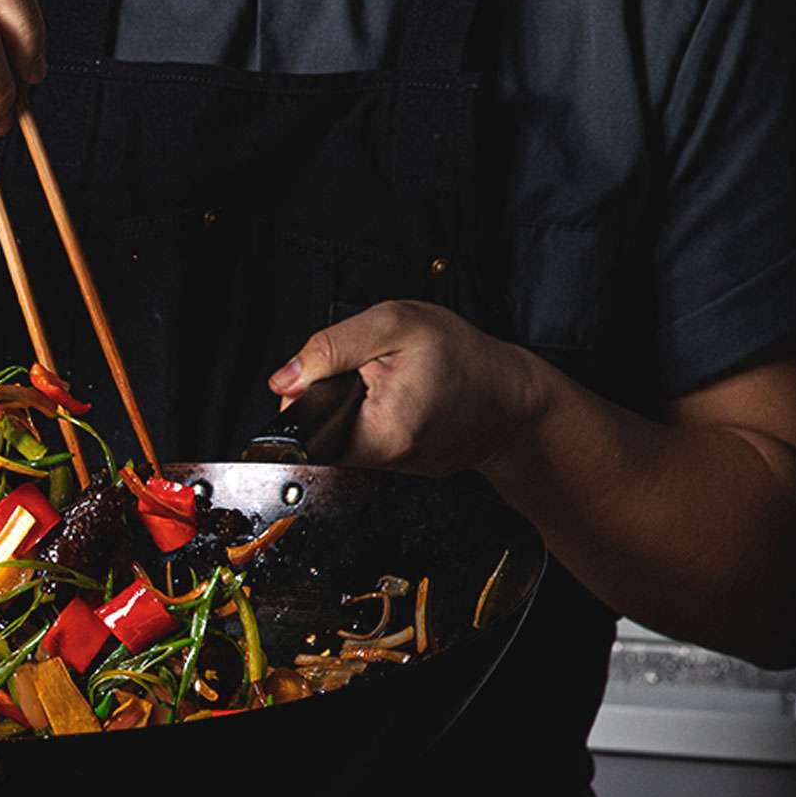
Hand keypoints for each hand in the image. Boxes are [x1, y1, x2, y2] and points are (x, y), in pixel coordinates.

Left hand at [268, 301, 545, 476]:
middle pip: (320, 430)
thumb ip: (330, 348)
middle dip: (332, 396)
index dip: (306, 393)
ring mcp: (390, 471)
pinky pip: (364, 442)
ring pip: (341, 435)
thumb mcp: (395, 326)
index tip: (330, 374)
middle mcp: (382, 461)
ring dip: (352, 407)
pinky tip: (398, 403)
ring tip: (388, 386)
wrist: (511, 397)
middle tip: (370, 372)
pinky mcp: (399, 470)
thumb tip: (284, 379)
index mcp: (379, 431)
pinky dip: (371, 419)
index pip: (305, 425)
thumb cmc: (464, 359)